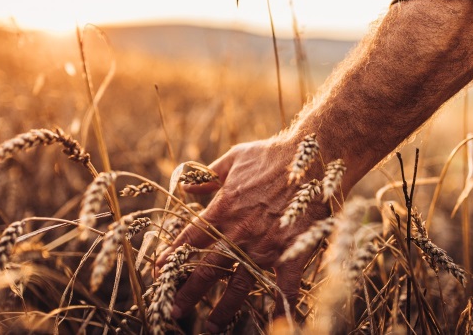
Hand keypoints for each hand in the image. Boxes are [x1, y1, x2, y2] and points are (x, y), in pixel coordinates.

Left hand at [155, 134, 330, 332]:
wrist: (312, 157)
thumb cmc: (272, 155)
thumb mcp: (233, 159)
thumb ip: (208, 175)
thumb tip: (186, 187)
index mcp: (223, 209)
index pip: (189, 240)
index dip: (172, 258)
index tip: (159, 272)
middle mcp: (240, 233)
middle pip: (206, 270)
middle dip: (188, 293)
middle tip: (173, 311)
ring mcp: (266, 246)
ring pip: (239, 285)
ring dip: (224, 308)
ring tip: (211, 326)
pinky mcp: (292, 252)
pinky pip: (285, 285)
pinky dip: (280, 305)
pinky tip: (275, 322)